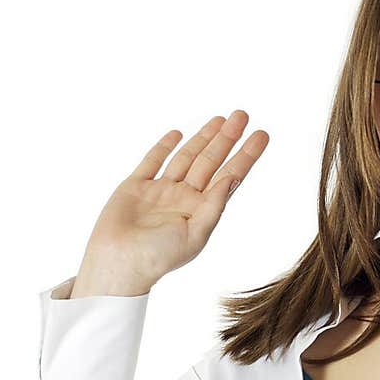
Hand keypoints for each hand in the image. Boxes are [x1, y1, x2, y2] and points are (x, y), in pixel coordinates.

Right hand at [77, 110, 269, 291]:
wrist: (117, 264)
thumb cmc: (158, 257)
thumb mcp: (195, 235)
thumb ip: (214, 206)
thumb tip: (232, 179)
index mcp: (201, 210)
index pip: (229, 176)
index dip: (246, 155)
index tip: (262, 135)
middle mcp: (183, 197)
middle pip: (210, 161)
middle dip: (227, 138)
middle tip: (242, 115)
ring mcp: (160, 190)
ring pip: (186, 157)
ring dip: (203, 138)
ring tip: (220, 119)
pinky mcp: (135, 186)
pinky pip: (152, 161)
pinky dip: (164, 146)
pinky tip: (178, 134)